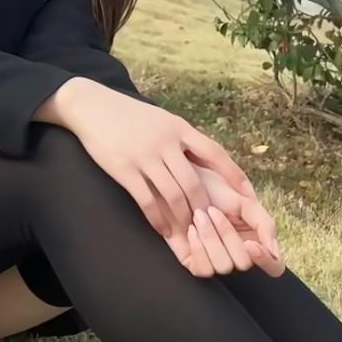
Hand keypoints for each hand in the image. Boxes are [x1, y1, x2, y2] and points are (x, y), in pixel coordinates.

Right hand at [55, 78, 255, 246]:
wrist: (93, 107)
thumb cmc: (131, 116)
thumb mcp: (163, 120)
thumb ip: (183, 139)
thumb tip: (209, 162)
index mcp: (179, 128)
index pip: (215, 153)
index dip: (233, 175)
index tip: (248, 194)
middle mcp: (166, 142)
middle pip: (194, 182)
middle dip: (205, 208)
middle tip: (212, 227)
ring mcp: (145, 156)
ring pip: (173, 195)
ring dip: (183, 218)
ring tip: (189, 234)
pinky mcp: (125, 170)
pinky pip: (147, 200)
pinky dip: (158, 219)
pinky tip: (164, 231)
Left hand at [177, 162, 283, 277]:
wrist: (179, 182)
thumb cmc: (211, 188)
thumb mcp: (243, 201)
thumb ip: (264, 224)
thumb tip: (274, 250)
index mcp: (255, 238)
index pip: (273, 265)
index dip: (265, 260)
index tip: (250, 244)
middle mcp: (237, 252)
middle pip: (244, 263)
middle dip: (228, 236)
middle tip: (213, 212)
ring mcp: (216, 259)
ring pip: (223, 267)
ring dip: (210, 238)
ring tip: (199, 215)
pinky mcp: (196, 263)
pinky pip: (204, 269)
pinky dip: (198, 247)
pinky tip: (191, 229)